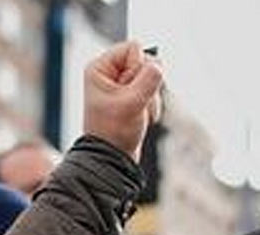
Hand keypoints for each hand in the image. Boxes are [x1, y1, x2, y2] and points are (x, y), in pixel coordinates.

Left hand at [83, 42, 162, 161]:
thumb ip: (148, 80)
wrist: (113, 160)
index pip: (133, 48)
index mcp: (100, 69)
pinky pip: (152, 92)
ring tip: (139, 115)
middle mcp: (109, 74)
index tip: (131, 90)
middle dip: (148, 85)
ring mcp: (121, 87)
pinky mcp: (131, 98)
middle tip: (137, 104)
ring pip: (151, 78)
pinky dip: (152, 106)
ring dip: (151, 98)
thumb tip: (159, 64)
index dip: (139, 67)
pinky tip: (143, 119)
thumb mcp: (132, 104)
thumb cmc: (114, 133)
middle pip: (144, 62)